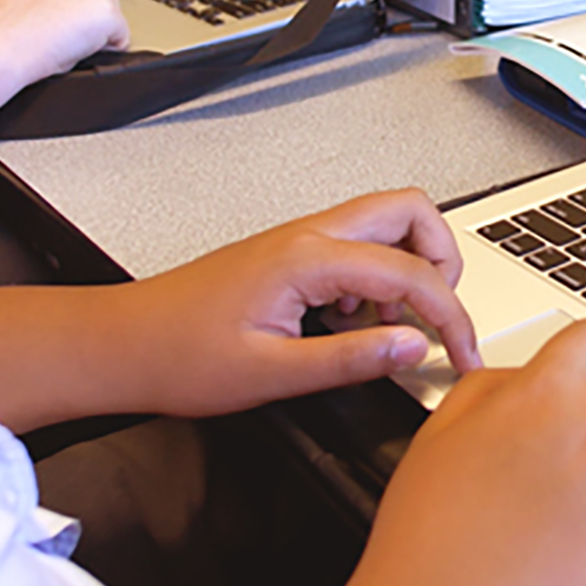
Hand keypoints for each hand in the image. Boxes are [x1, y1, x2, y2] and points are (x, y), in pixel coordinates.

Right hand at [0, 0, 130, 80]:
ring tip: (60, 43)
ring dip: (94, 36)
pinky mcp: (108, 14)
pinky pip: (121, 40)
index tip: (57, 23)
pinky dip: (104, 51)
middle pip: (104, 2)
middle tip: (57, 38)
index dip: (74, 13)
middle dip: (88, 23)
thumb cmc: (4, 31)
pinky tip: (74, 50)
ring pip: (112, 20)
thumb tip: (74, 15)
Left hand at [110, 189, 481, 416]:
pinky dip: (376, 278)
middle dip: (442, 260)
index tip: (462, 356)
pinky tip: (355, 323)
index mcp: (309, 259)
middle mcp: (308, 235)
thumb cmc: (179, 356)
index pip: (412, 273)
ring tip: (393, 327)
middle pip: (410, 210)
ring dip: (409, 268)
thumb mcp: (273, 375)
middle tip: (440, 315)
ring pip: (386, 223)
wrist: (123, 345)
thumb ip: (352, 360)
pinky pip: (357, 246)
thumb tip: (414, 348)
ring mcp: (299, 240)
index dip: (451, 317)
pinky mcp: (291, 255)